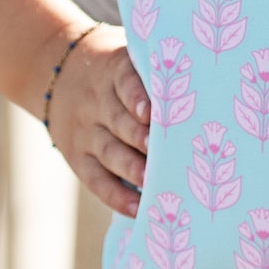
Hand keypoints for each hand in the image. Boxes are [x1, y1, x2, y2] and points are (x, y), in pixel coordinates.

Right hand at [45, 25, 149, 217]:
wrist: (61, 75)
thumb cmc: (119, 75)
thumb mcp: (128, 61)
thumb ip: (157, 74)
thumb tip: (207, 89)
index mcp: (114, 73)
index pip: (125, 82)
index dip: (137, 97)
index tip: (151, 113)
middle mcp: (97, 103)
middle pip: (117, 120)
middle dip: (139, 137)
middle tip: (162, 151)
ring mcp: (86, 132)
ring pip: (108, 151)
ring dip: (131, 168)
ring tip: (153, 181)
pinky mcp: (78, 158)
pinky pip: (96, 180)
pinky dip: (117, 196)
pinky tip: (138, 208)